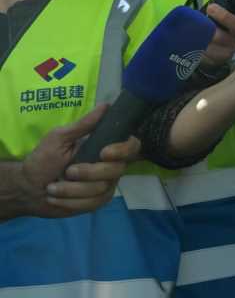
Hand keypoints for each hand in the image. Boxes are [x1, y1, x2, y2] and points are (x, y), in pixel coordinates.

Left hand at [20, 103, 141, 218]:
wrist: (28, 188)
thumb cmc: (42, 160)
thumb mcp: (59, 138)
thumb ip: (83, 125)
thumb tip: (106, 105)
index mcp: (105, 147)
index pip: (131, 146)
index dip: (123, 150)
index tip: (103, 153)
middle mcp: (111, 166)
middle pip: (116, 170)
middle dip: (89, 173)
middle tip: (67, 172)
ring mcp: (106, 185)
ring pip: (101, 189)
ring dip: (72, 189)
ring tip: (52, 187)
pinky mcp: (96, 202)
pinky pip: (92, 203)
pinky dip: (70, 202)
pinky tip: (56, 198)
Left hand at [200, 0, 234, 68]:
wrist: (212, 53)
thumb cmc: (217, 27)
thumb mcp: (219, 11)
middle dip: (225, 16)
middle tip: (210, 8)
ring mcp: (232, 47)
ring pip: (221, 38)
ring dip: (208, 30)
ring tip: (197, 25)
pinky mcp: (221, 58)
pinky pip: (210, 49)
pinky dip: (201, 42)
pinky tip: (195, 39)